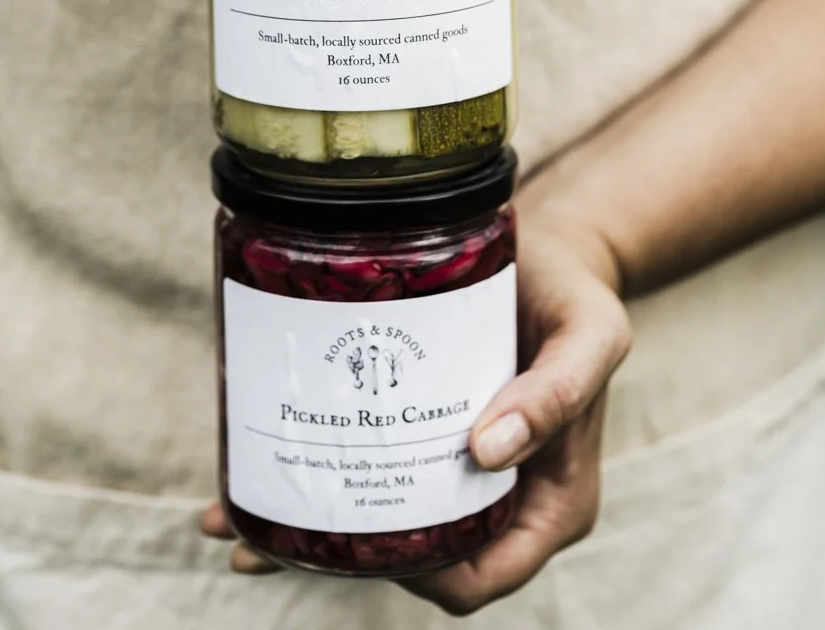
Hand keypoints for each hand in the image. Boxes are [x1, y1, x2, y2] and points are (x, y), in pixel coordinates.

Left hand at [199, 218, 630, 613]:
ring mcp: (459, 470)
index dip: (428, 574)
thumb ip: (558, 391)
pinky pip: (373, 473)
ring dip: (314, 530)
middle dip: (351, 555)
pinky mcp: (425, 432)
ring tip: (233, 518)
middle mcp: (502, 497)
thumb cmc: (574, 294)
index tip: (374, 537)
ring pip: (385, 524)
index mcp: (553, 500)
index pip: (485, 573)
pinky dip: (316, 486)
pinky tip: (248, 488)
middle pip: (423, 560)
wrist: (553, 250)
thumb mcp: (590, 333)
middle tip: (278, 531)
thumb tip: (487, 452)